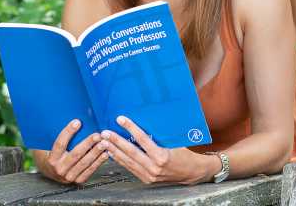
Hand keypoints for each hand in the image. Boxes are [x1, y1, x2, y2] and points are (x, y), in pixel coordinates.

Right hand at [42, 119, 107, 183]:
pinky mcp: (78, 180)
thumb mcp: (53, 145)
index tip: (77, 121)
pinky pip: (90, 170)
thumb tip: (75, 118)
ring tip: (105, 143)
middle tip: (98, 134)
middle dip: (88, 143)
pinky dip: (99, 162)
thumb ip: (61, 134)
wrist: (51, 172)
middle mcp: (59, 169)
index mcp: (51, 158)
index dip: (68, 132)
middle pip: (75, 154)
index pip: (59, 144)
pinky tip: (106, 154)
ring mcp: (69, 176)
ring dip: (96, 152)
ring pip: (84, 163)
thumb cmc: (55, 154)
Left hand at [97, 116, 220, 184]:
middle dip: (116, 141)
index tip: (120, 119)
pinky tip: (112, 153)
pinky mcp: (146, 180)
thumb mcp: (174, 140)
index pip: (142, 139)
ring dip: (114, 151)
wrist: (191, 172)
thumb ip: (160, 133)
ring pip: (127, 161)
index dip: (130, 128)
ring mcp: (149, 175)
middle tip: (104, 133)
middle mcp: (154, 167)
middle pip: (130, 152)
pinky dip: (120, 160)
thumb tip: (147, 116)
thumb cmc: (184, 152)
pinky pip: (130, 168)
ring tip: (103, 142)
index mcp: (162, 156)